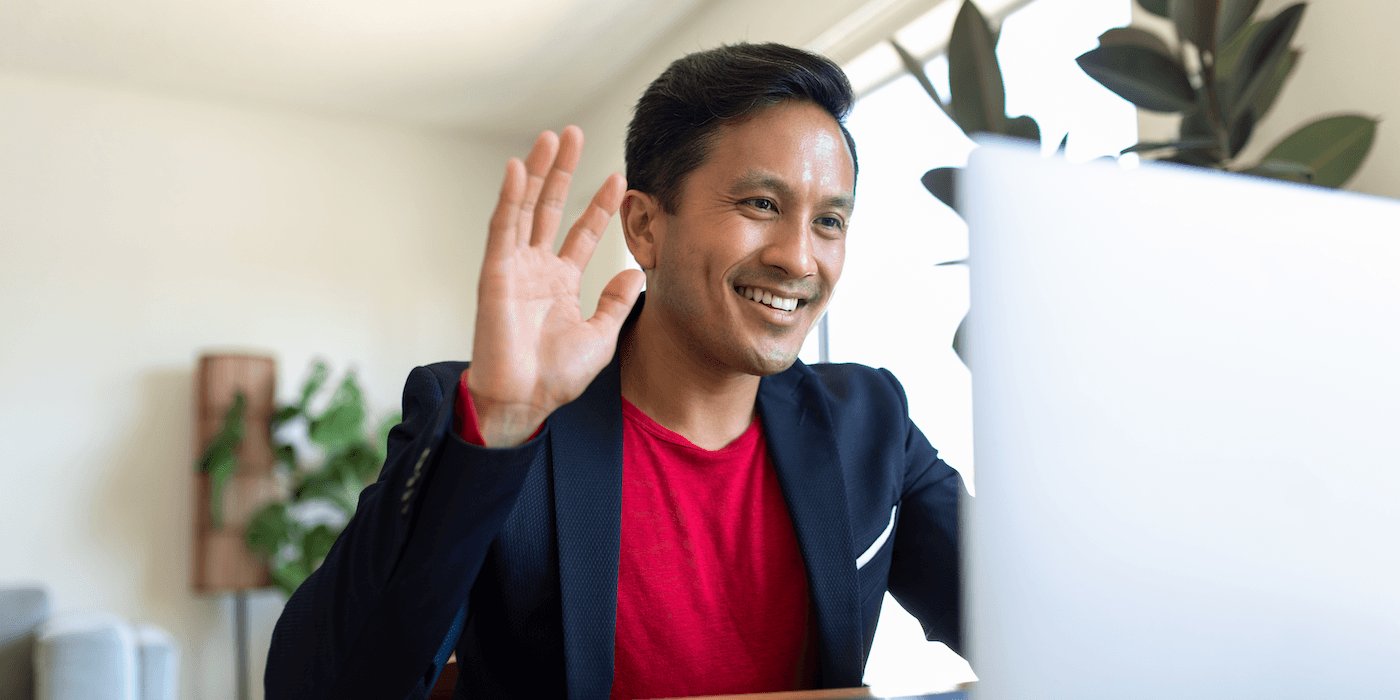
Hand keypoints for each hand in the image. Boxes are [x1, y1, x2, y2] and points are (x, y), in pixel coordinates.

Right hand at [468, 127, 644, 446]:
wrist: (525, 400)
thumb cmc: (556, 376)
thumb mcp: (601, 335)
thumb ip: (617, 303)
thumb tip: (636, 273)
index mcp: (560, 282)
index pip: (582, 232)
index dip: (599, 206)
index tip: (619, 178)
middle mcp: (536, 268)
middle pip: (551, 208)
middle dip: (563, 171)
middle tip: (574, 134)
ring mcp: (514, 267)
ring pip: (525, 208)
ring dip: (536, 172)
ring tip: (550, 137)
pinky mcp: (495, 272)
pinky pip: (502, 228)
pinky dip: (508, 198)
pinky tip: (517, 169)